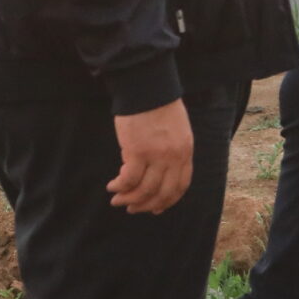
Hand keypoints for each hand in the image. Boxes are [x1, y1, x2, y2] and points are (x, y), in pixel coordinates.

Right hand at [109, 99, 193, 213]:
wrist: (148, 89)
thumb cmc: (159, 107)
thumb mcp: (178, 131)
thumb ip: (172, 152)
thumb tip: (158, 173)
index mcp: (186, 152)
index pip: (181, 185)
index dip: (168, 201)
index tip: (156, 208)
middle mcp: (174, 157)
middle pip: (163, 192)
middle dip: (147, 205)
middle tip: (132, 209)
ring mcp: (156, 156)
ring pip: (144, 189)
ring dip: (129, 199)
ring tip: (117, 200)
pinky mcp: (137, 152)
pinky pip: (128, 179)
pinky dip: (120, 187)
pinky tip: (112, 186)